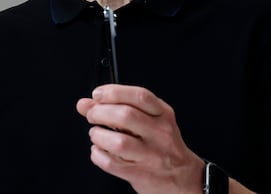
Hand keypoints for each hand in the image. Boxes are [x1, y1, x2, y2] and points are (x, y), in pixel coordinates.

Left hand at [76, 84, 205, 193]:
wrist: (184, 177)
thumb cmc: (164, 145)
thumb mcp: (150, 120)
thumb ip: (119, 107)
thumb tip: (86, 103)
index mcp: (163, 115)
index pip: (140, 96)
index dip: (114, 92)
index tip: (98, 94)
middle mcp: (159, 133)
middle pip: (126, 116)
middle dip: (100, 112)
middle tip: (92, 115)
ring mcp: (151, 155)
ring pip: (118, 142)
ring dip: (99, 135)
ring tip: (96, 134)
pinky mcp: (140, 174)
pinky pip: (112, 163)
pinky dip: (98, 155)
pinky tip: (99, 150)